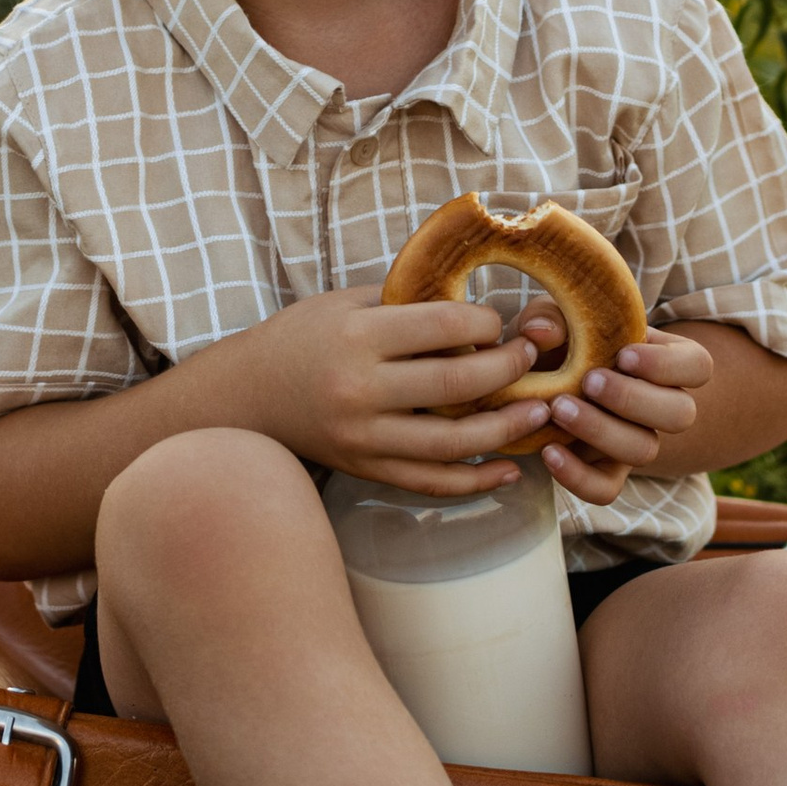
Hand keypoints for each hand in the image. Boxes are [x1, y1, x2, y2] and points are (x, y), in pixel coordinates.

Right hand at [230, 288, 556, 495]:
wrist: (247, 394)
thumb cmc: (304, 337)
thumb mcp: (347, 303)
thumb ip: (409, 303)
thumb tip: (486, 308)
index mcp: (357, 335)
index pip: (443, 325)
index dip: (487, 322)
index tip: (500, 323)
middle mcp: (359, 388)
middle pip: (457, 382)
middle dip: (508, 368)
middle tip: (532, 359)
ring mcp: (363, 436)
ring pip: (452, 441)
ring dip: (506, 428)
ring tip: (539, 412)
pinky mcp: (365, 469)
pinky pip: (430, 482)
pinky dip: (475, 481)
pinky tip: (509, 469)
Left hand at [512, 305, 712, 511]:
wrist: (539, 382)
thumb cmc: (562, 339)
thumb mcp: (556, 318)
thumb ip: (550, 316)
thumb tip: (543, 333)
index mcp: (666, 361)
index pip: (698, 366)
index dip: (667, 365)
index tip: (623, 355)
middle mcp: (661, 405)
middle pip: (680, 414)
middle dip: (633, 399)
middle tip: (589, 381)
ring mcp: (636, 441)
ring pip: (645, 450)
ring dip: (602, 431)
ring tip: (559, 409)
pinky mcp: (606, 471)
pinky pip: (606, 489)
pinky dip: (578, 476)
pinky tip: (549, 451)